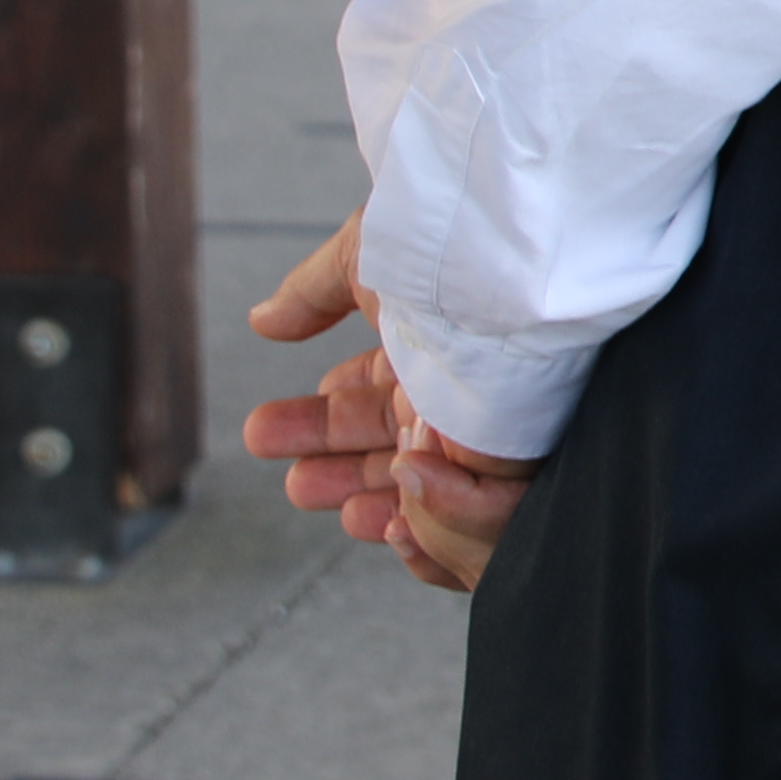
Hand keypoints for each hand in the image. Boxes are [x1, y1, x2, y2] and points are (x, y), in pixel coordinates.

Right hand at [241, 208, 532, 594]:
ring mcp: (487, 436)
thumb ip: (313, 292)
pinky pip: (474, 524)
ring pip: (426, 494)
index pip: (366, 401)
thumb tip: (263, 319)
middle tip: (295, 484)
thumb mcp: (368, 259)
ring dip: (376, 506)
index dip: (319, 422)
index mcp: (426, 353)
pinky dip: (433, 528)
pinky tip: (397, 524)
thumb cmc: (452, 251)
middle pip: (386, 453)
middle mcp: (457, 396)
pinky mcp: (517, 471)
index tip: (265, 432)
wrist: (517, 272)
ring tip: (347, 511)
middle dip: (334, 474)